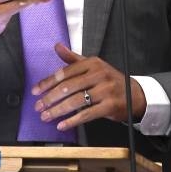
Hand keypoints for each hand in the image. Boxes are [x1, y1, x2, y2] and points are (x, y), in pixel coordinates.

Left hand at [31, 43, 146, 130]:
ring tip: (46, 116)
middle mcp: (99, 74)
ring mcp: (105, 90)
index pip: (65, 72)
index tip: (35, 91)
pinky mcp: (110, 106)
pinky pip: (87, 114)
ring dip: (58, 110)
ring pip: (76, 101)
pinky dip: (72, 121)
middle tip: (38, 106)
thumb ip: (73, 58)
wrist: (135, 94)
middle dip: (50, 98)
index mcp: (92, 63)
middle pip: (68, 87)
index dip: (48, 82)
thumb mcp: (93, 65)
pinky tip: (62, 124)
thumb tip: (57, 46)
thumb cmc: (110, 80)